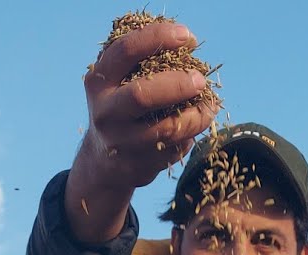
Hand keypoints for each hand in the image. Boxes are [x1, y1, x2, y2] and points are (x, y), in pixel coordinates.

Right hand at [77, 21, 219, 188]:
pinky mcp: (140, 164)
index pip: (126, 51)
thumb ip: (141, 61)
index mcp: (99, 81)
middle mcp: (105, 112)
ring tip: (208, 106)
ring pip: (168, 127)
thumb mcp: (118, 82)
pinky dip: (193, 134)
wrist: (104, 162)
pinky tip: (197, 124)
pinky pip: (176, 147)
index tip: (187, 36)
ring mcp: (122, 142)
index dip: (159, 37)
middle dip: (178, 84)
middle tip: (200, 80)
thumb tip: (188, 42)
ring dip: (196, 115)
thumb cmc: (121, 108)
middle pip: (142, 95)